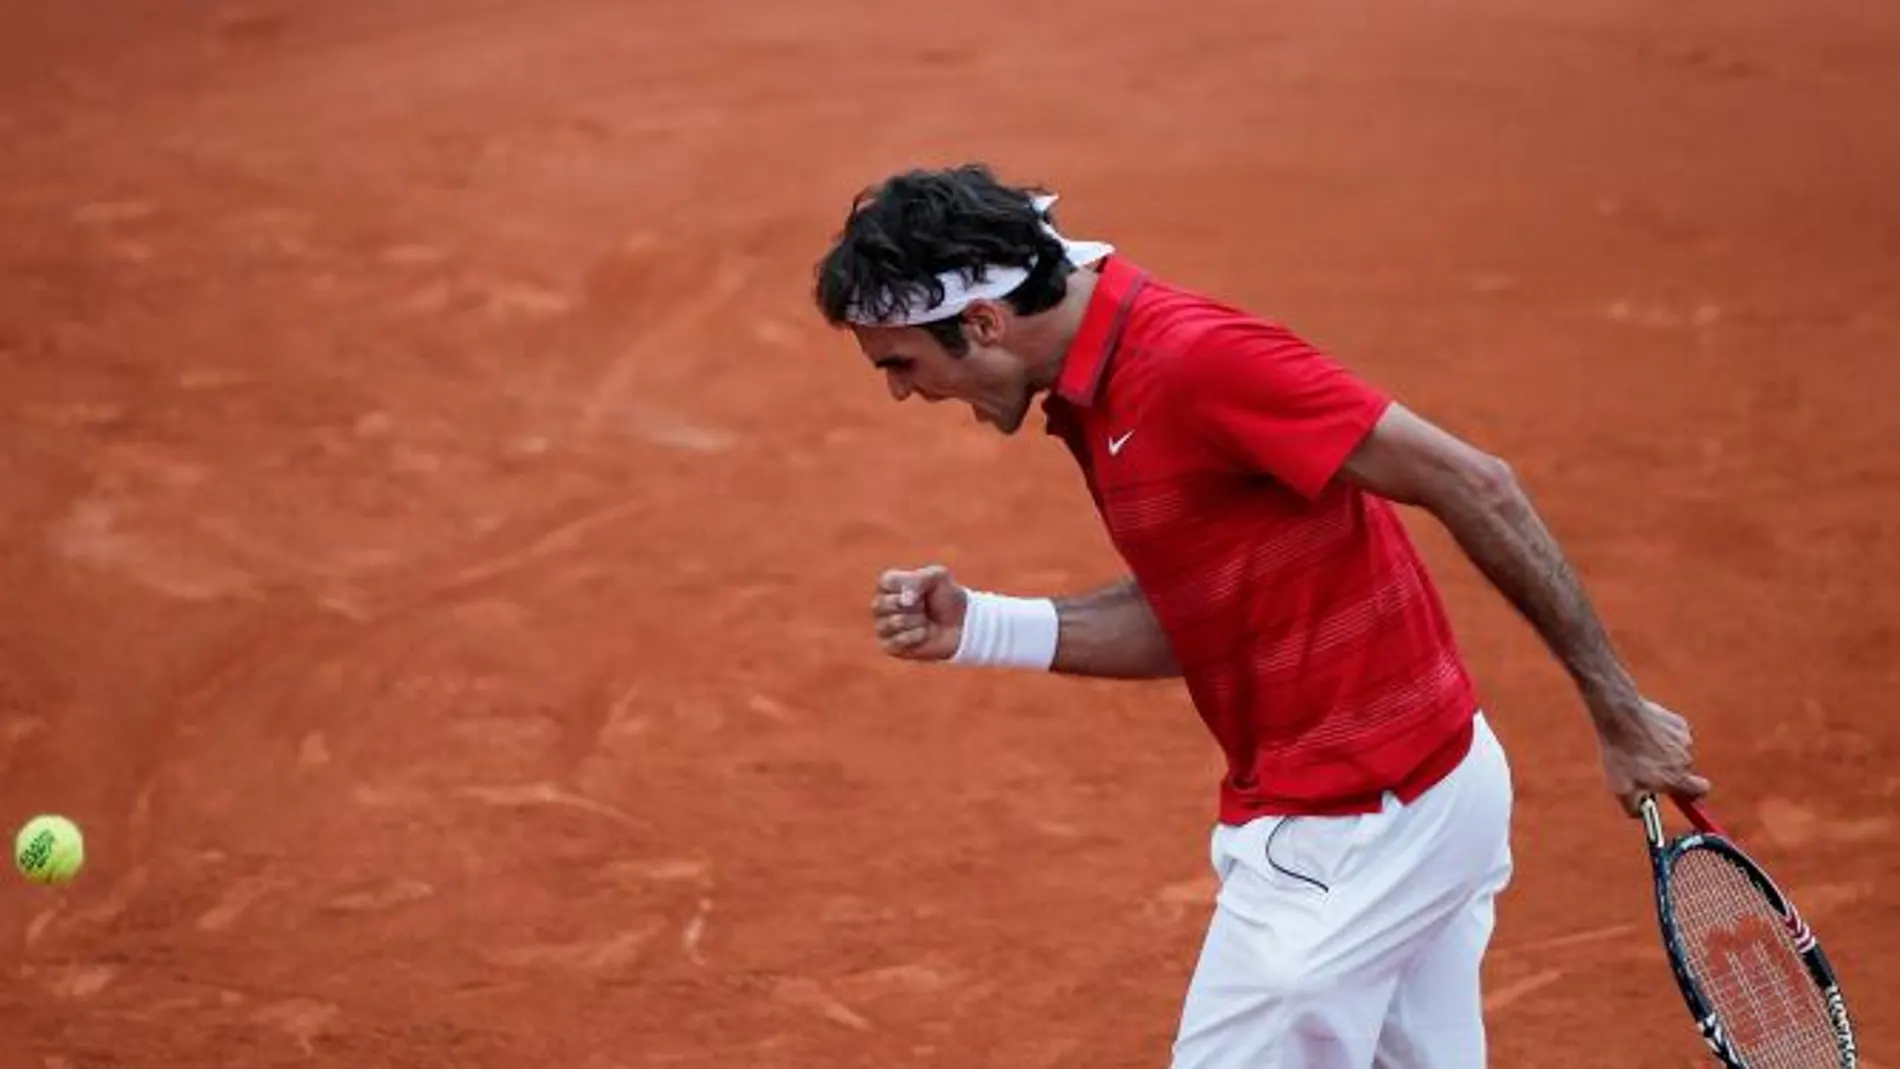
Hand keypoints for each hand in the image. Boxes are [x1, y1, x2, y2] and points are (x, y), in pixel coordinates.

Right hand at [869, 565, 967, 660]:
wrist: (960, 624)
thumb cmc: (946, 598)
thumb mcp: (938, 577)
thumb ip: (919, 579)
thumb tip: (904, 602)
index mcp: (888, 585)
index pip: (886, 583)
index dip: (908, 587)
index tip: (923, 590)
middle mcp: (881, 605)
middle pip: (884, 603)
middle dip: (914, 606)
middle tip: (924, 607)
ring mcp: (883, 626)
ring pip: (893, 622)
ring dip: (917, 621)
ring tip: (924, 621)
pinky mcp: (889, 646)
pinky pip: (895, 641)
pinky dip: (915, 637)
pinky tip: (923, 634)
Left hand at [1593, 697, 1710, 815]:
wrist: (1621, 717)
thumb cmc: (1622, 754)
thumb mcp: (1621, 788)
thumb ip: (1633, 808)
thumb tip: (1640, 814)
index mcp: (1678, 779)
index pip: (1701, 791)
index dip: (1690, 794)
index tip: (1678, 793)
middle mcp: (1686, 761)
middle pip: (1685, 772)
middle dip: (1669, 773)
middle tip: (1646, 769)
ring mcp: (1684, 741)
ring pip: (1677, 752)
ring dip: (1663, 753)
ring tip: (1639, 748)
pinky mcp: (1678, 724)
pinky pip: (1673, 735)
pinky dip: (1661, 736)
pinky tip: (1643, 733)